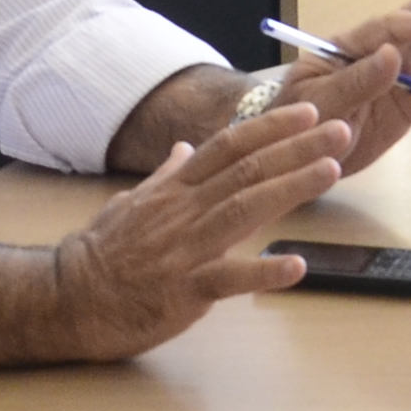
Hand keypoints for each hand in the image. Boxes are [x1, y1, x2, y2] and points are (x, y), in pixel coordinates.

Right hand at [42, 102, 350, 358]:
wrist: (69, 299)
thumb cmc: (102, 253)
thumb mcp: (132, 202)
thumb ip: (166, 175)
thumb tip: (186, 146)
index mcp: (175, 189)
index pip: (228, 145)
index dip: (270, 126)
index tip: (308, 112)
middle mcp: (183, 210)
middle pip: (247, 169)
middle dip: (297, 147)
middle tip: (341, 131)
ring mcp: (185, 249)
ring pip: (243, 209)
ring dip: (290, 188)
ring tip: (330, 171)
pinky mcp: (184, 290)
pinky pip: (228, 278)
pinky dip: (262, 270)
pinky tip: (296, 265)